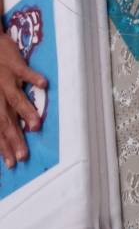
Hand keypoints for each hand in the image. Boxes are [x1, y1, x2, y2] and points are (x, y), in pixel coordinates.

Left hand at [0, 33, 45, 167]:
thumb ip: (2, 111)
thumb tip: (8, 129)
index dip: (3, 147)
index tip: (11, 164)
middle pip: (5, 121)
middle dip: (13, 140)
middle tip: (22, 157)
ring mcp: (6, 79)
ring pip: (15, 99)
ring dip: (26, 113)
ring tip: (35, 126)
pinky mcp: (14, 64)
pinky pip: (25, 72)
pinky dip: (33, 78)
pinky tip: (44, 85)